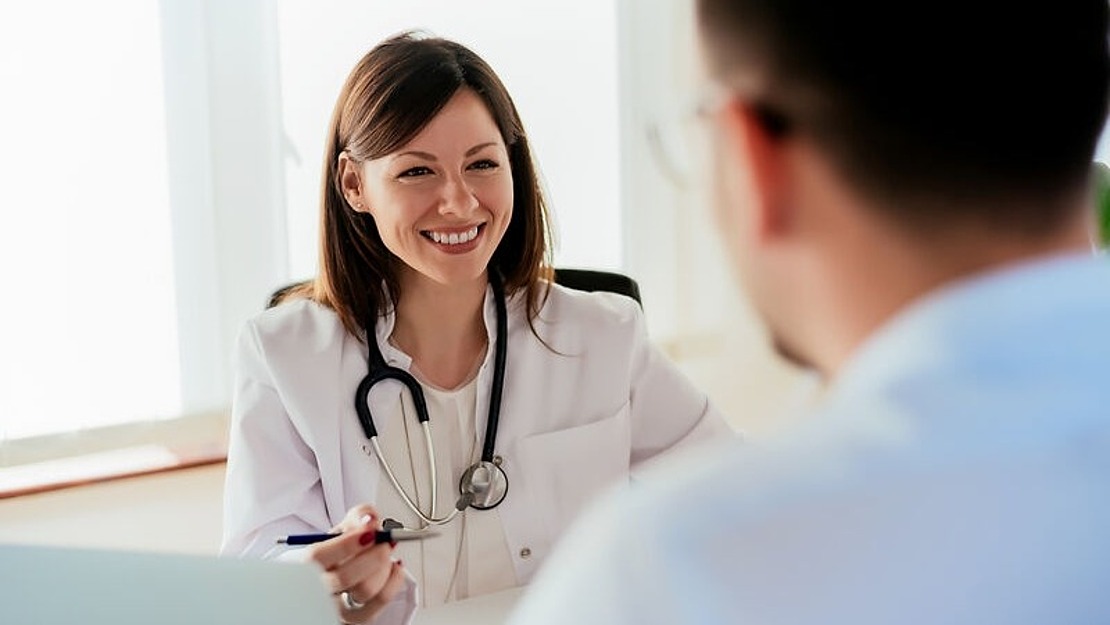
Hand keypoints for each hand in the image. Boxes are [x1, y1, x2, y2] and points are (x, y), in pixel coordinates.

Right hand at [307, 504, 405, 623]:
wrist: (343, 571)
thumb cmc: (341, 550)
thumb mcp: (344, 527)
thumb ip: (358, 516)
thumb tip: (369, 519)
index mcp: (306, 564)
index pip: (317, 558)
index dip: (346, 543)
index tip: (369, 530)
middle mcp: (319, 589)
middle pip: (345, 578)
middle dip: (372, 554)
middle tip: (383, 541)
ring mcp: (338, 607)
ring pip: (365, 590)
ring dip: (384, 566)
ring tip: (384, 552)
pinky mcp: (358, 617)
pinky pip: (381, 600)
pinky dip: (395, 579)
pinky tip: (394, 566)